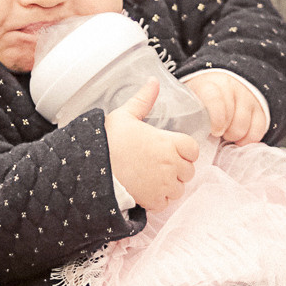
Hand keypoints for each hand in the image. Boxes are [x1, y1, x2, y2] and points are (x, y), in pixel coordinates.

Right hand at [105, 83, 199, 212]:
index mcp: (170, 142)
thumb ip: (143, 99)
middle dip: (177, 169)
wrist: (92, 168)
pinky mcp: (154, 200)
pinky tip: (146, 190)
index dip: (183, 150)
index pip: (193, 150)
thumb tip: (153, 81)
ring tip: (151, 178)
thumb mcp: (125, 115)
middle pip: (188, 170)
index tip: (170, 150)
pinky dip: (159, 199)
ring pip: (179, 189)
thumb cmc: (109, 141)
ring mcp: (164, 184)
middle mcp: (172, 164)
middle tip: (157, 165)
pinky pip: (166, 203)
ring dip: (169, 185)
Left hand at [184, 70, 264, 144]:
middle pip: (234, 121)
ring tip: (225, 133)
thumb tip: (182, 132)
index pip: (216, 100)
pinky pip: (257, 132)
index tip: (214, 131)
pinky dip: (247, 139)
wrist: (223, 80)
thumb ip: (186, 112)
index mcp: (211, 85)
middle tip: (216, 133)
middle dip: (224, 133)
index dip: (217, 118)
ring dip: (234, 136)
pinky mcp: (260, 109)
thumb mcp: (190, 98)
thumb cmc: (202, 97)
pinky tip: (238, 137)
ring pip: (244, 128)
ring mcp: (249, 99)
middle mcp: (233, 89)